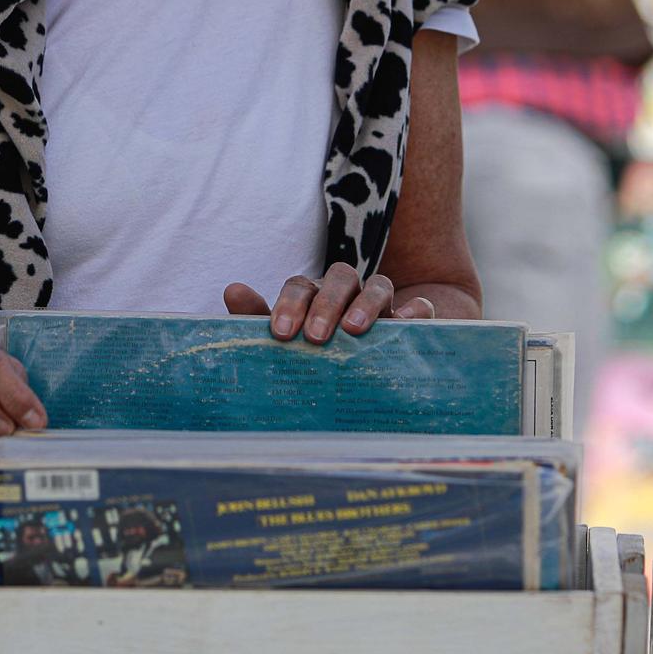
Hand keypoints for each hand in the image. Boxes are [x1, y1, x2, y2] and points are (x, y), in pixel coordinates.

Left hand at [224, 262, 434, 344]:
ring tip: (353, 330)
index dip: (290, 304)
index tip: (281, 335)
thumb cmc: (314, 355)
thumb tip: (231, 290)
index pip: (301, 285)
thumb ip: (257, 320)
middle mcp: (348, 293)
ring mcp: (382, 304)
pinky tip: (402, 325)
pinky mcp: (412, 321)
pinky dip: (414, 311)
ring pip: (379, 284)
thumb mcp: (287, 342)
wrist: (361, 377)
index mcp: (314, 295)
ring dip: (366, 303)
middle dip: (327, 303)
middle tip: (315, 337)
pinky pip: (420, 306)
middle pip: (340, 276)